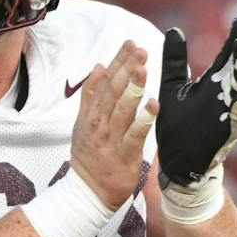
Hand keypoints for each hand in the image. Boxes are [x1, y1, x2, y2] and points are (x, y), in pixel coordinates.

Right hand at [69, 40, 158, 208]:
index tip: (129, 43)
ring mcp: (110, 139)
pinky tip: (154, 105)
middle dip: (125, 69)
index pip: (103, 82)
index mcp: (90, 114)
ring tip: (143, 68)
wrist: (87, 192)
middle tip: (139, 49)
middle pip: (112, 91)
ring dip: (132, 87)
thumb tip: (99, 66)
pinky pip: (134, 134)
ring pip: (121, 109)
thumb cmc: (90, 157)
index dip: (116, 62)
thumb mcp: (83, 124)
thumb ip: (91, 96)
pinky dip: (143, 119)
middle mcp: (98, 123)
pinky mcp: (123, 155)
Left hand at [156, 19, 236, 188]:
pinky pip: (234, 123)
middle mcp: (225, 98)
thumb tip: (174, 30)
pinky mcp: (224, 136)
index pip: (226, 58)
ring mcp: (228, 117)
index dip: (234, 41)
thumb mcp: (173, 88)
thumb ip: (175, 61)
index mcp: (213, 84)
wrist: (180, 161)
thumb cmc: (179, 122)